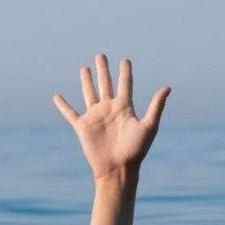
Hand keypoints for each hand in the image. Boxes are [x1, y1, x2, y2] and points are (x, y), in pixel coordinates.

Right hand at [53, 54, 170, 180]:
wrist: (119, 169)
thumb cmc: (136, 150)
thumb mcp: (149, 126)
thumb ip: (156, 106)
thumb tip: (167, 87)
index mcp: (125, 108)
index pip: (125, 84)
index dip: (125, 72)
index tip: (125, 60)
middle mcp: (109, 109)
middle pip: (105, 84)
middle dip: (103, 69)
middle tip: (100, 55)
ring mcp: (95, 117)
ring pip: (89, 93)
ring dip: (86, 80)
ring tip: (84, 68)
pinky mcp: (83, 126)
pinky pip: (70, 113)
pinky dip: (63, 105)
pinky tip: (57, 96)